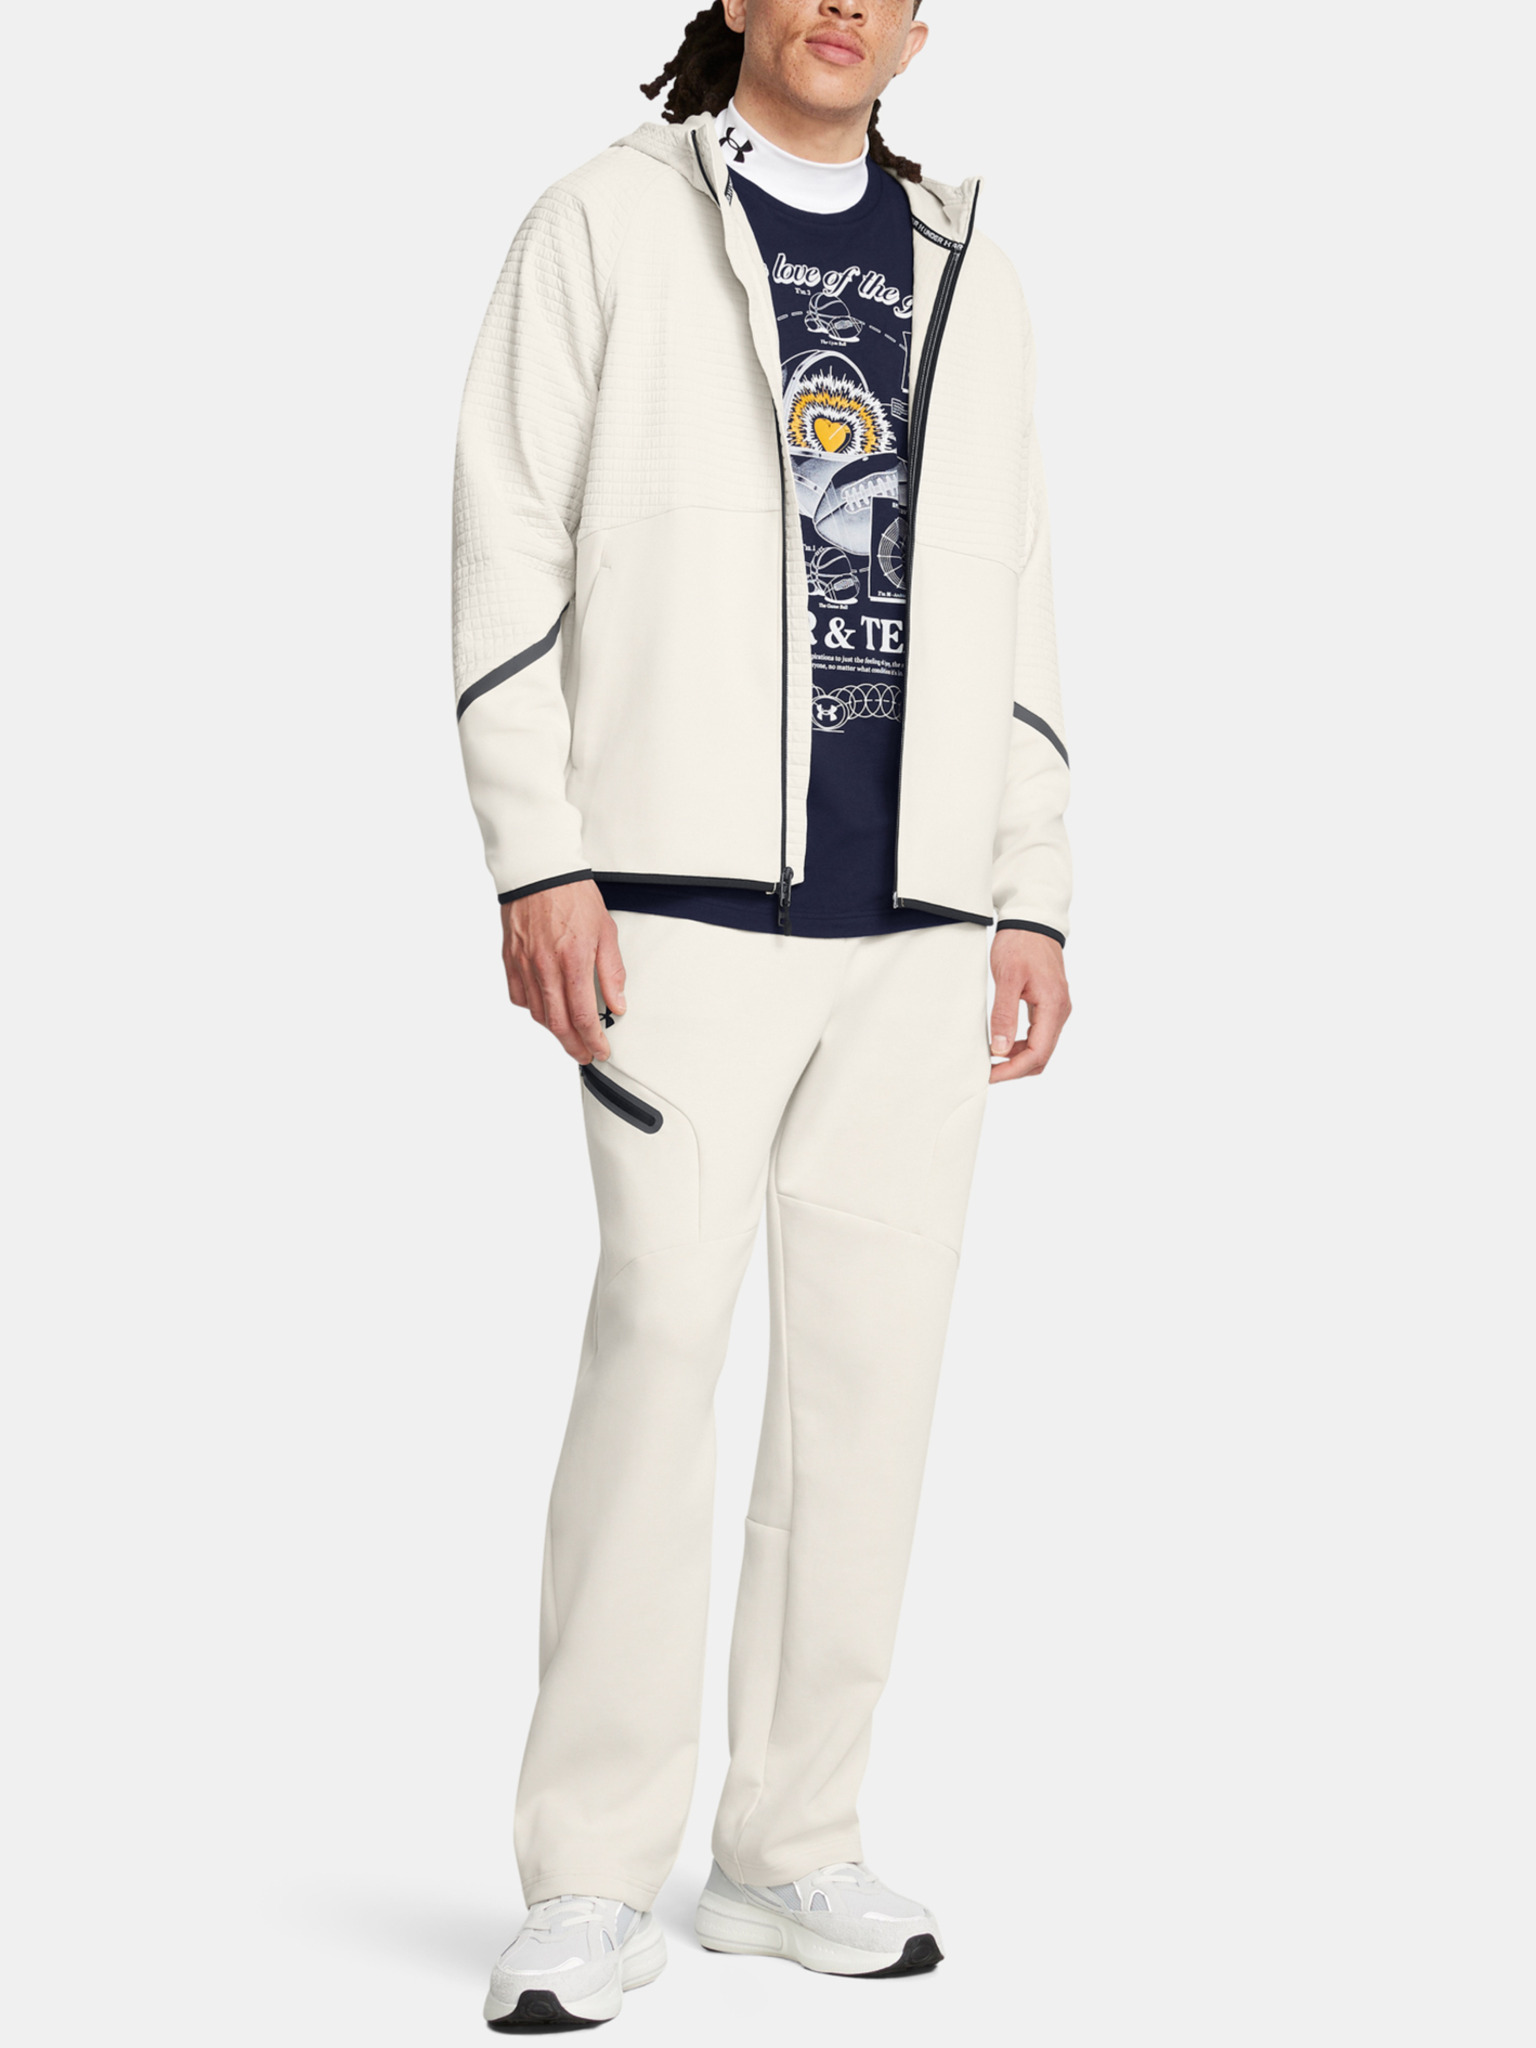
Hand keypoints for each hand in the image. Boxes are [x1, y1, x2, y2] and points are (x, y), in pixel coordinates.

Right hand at [501, 880, 625, 1064]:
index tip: (600, 1051)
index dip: (592, 1040)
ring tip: (569, 1035)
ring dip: (554, 1030)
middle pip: (557, 1023)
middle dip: (573, 1046)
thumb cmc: (574, 897)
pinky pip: (519, 996)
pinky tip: (545, 1008)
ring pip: (537, 1013)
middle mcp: (545, 967)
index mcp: (572, 961)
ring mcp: (524, 965)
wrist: (540, 872)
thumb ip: (612, 973)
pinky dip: (533, 1008)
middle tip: (584, 1055)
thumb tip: (617, 1005)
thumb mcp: (606, 932)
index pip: (582, 1015)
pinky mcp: (510, 959)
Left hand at [988, 928, 1070, 1082]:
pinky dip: (1020, 1045)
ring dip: (1017, 1059)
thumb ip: (1004, 1014)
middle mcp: (1060, 1012)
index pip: (1037, 1054)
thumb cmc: (1020, 944)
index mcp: (1053, 1007)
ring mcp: (1057, 1009)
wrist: (1032, 920)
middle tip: (987, 1072)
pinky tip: (1001, 1044)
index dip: (1013, 1070)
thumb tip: (1000, 1050)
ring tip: (990, 1060)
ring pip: (1040, 1048)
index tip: (989, 1074)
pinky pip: (1038, 1035)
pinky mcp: (1049, 1004)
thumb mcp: (1008, 978)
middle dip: (1015, 1069)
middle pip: (1041, 1056)